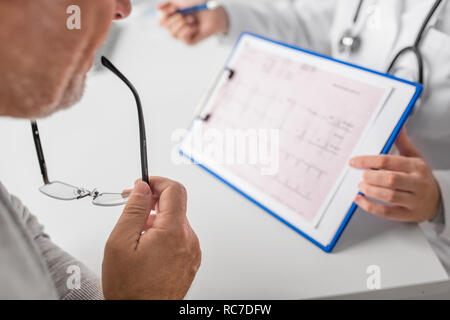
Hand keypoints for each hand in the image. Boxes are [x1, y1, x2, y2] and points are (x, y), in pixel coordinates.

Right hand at [102, 177, 200, 299]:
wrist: (142, 316)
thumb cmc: (131, 289)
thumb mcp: (121, 243)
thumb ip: (134, 209)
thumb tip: (142, 187)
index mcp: (173, 232)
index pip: (174, 190)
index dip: (157, 181)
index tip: (143, 183)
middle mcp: (188, 240)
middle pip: (175, 205)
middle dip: (153, 202)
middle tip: (134, 207)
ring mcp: (192, 251)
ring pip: (176, 221)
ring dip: (157, 220)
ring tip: (138, 235)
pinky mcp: (191, 260)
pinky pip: (179, 237)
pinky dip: (164, 234)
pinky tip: (148, 247)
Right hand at [157, 1, 228, 44]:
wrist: (215, 11)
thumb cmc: (199, 4)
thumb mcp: (182, 0)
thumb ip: (168, 3)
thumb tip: (157, 7)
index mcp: (172, 17)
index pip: (160, 20)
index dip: (165, 15)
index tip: (174, 8)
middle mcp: (176, 26)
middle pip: (165, 27)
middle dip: (175, 19)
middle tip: (187, 14)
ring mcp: (183, 35)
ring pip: (172, 34)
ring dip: (182, 25)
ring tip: (192, 19)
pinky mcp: (190, 42)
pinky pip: (182, 39)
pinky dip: (188, 30)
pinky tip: (195, 27)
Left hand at [350, 128, 440, 221]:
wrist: (438, 200)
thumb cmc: (421, 177)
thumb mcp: (415, 158)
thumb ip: (403, 144)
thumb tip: (397, 127)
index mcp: (416, 167)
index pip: (389, 161)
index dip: (368, 161)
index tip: (354, 162)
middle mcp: (417, 183)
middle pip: (390, 179)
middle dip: (371, 177)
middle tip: (361, 175)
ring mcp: (414, 200)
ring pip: (389, 196)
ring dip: (370, 191)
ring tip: (361, 186)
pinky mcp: (408, 214)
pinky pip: (387, 212)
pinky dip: (370, 207)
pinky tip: (360, 200)